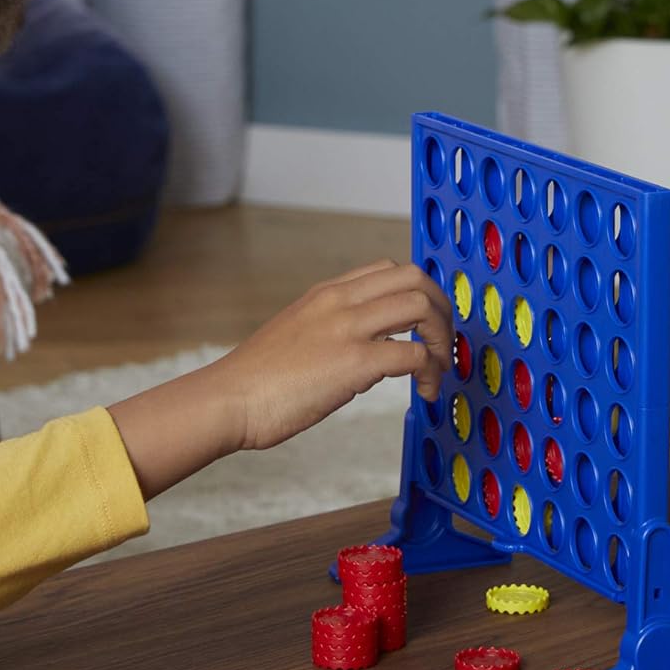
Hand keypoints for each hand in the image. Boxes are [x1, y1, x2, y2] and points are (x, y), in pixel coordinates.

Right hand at [206, 259, 452, 452]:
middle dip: (441, 308)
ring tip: (437, 367)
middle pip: (415, 278)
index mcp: (326, 293)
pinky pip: (412, 354)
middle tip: (442, 343)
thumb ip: (336, 331)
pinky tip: (424, 390)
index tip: (425, 323)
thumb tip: (377, 353)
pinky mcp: (353, 362)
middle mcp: (340, 301)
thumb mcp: (299, 334)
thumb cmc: (258, 380)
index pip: (388, 270)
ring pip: (420, 306)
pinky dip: (429, 371)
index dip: (418, 293)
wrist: (227, 400)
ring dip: (440, 338)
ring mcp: (347, 329)